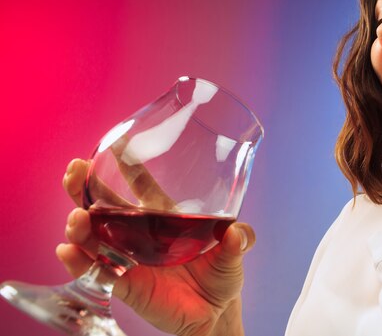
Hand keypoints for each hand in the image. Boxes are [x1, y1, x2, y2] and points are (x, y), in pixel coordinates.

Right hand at [57, 159, 253, 335]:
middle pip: (105, 205)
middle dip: (85, 188)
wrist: (214, 313)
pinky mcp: (125, 284)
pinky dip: (80, 263)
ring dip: (81, 226)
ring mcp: (129, 257)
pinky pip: (98, 272)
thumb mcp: (235, 250)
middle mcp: (141, 232)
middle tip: (74, 171)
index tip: (114, 143)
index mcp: (165, 216)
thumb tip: (237, 234)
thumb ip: (239, 240)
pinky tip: (68, 251)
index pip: (140, 184)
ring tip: (76, 218)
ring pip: (95, 237)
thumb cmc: (222, 274)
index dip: (127, 164)